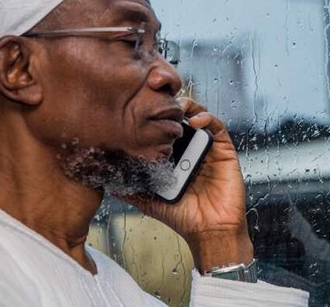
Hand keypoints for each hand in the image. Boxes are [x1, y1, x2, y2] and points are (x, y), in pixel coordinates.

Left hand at [123, 98, 252, 271]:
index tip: (137, 107)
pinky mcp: (224, 149)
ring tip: (174, 106)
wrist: (209, 231)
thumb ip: (131, 188)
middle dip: (167, 105)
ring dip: (186, 105)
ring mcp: (207, 146)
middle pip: (178, 117)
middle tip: (154, 98)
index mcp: (173, 156)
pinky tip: (194, 121)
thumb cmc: (183, 216)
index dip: (152, 116)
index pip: (162, 128)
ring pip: (197, 114)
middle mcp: (190, 148)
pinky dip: (206, 118)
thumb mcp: (149, 201)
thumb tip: (105, 180)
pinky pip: (217, 126)